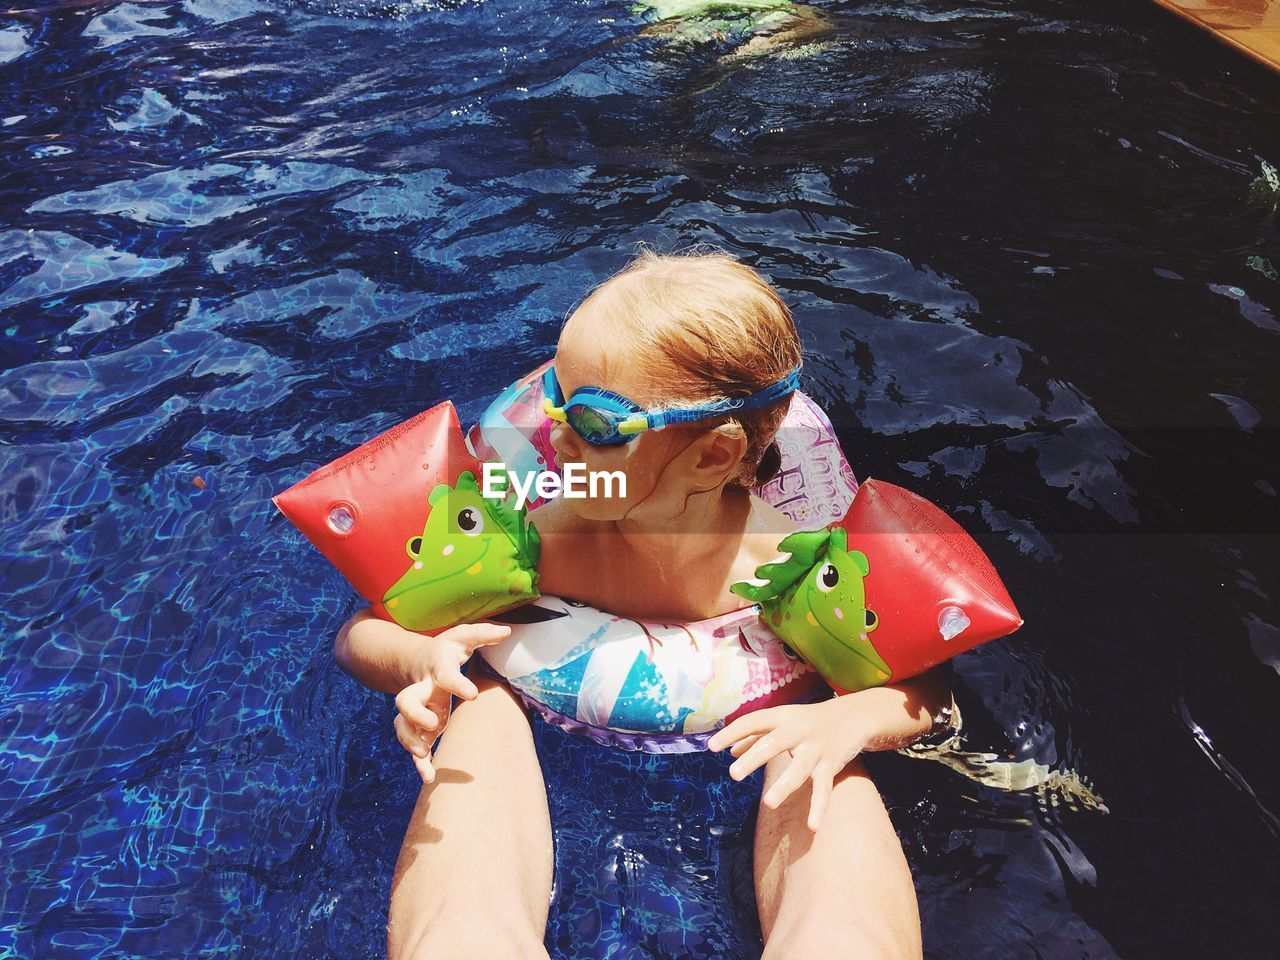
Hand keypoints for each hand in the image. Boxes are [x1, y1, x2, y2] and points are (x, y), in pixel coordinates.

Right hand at [393, 621, 510, 782]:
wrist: (416, 661)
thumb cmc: (447, 650)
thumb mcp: (464, 637)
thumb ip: (484, 634)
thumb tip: (508, 631)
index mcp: (438, 667)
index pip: (446, 675)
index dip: (458, 683)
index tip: (474, 694)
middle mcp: (422, 689)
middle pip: (406, 700)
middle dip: (414, 714)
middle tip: (431, 725)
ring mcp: (417, 709)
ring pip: (403, 726)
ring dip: (411, 742)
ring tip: (424, 756)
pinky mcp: (418, 726)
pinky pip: (413, 745)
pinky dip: (419, 762)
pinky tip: (429, 777)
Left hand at [707, 696, 868, 831]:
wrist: (851, 716)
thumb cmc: (806, 720)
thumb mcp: (781, 721)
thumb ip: (754, 735)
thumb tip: (729, 751)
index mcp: (780, 717)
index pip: (752, 722)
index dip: (731, 733)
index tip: (711, 747)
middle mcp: (797, 731)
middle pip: (773, 744)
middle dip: (754, 758)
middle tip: (733, 774)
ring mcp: (815, 749)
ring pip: (799, 769)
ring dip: (784, 786)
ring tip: (768, 803)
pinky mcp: (831, 765)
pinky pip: (824, 789)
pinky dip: (819, 808)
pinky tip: (812, 827)